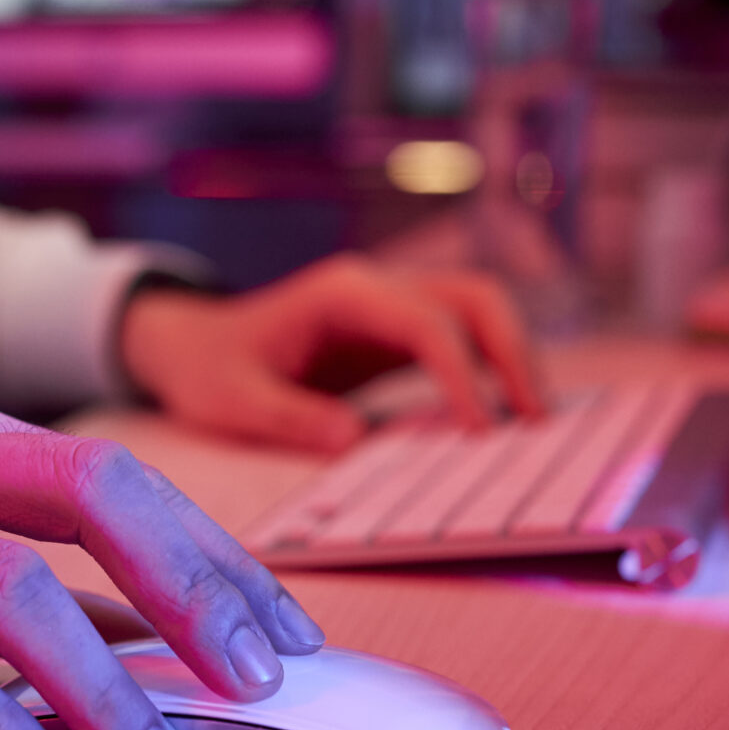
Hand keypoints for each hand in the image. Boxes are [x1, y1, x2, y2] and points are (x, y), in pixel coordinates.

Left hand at [117, 254, 543, 453]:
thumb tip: (353, 442)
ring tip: (535, 423)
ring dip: (515, 357)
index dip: (462, 372)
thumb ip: (288, 418)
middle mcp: (377, 287)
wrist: (192, 344)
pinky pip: (463, 337)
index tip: (481, 430)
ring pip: (480, 309)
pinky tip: (508, 417)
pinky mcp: (398, 331)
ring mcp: (392, 304)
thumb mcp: (232, 402)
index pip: (425, 321)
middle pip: (475, 296)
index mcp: (341, 294)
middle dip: (515, 352)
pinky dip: (494, 368)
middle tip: (537, 422)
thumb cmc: (208, 370)